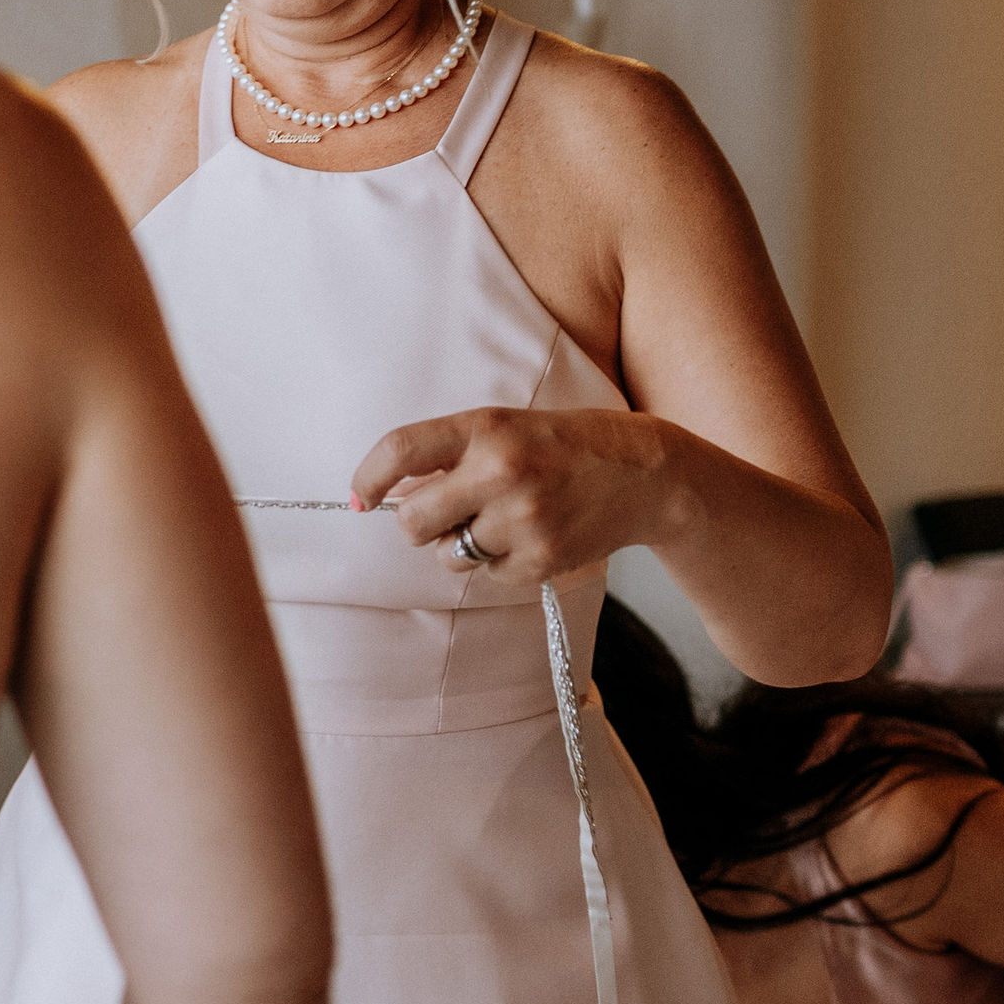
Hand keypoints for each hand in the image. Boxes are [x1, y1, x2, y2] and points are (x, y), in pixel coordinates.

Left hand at [349, 407, 684, 584]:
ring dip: (460, 544)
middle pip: (412, 522)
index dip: (368, 478)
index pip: (401, 450)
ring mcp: (522, 520)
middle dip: (417, 524)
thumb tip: (390, 495)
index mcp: (485, 427)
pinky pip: (488, 575)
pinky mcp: (541, 560)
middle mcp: (500, 472)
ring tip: (500, 520)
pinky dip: (498, 562)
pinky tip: (531, 535)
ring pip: (447, 555)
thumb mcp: (506, 428)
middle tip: (442, 515)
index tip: (359, 497)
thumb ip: (450, 455)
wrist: (644, 473)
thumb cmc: (563, 446)